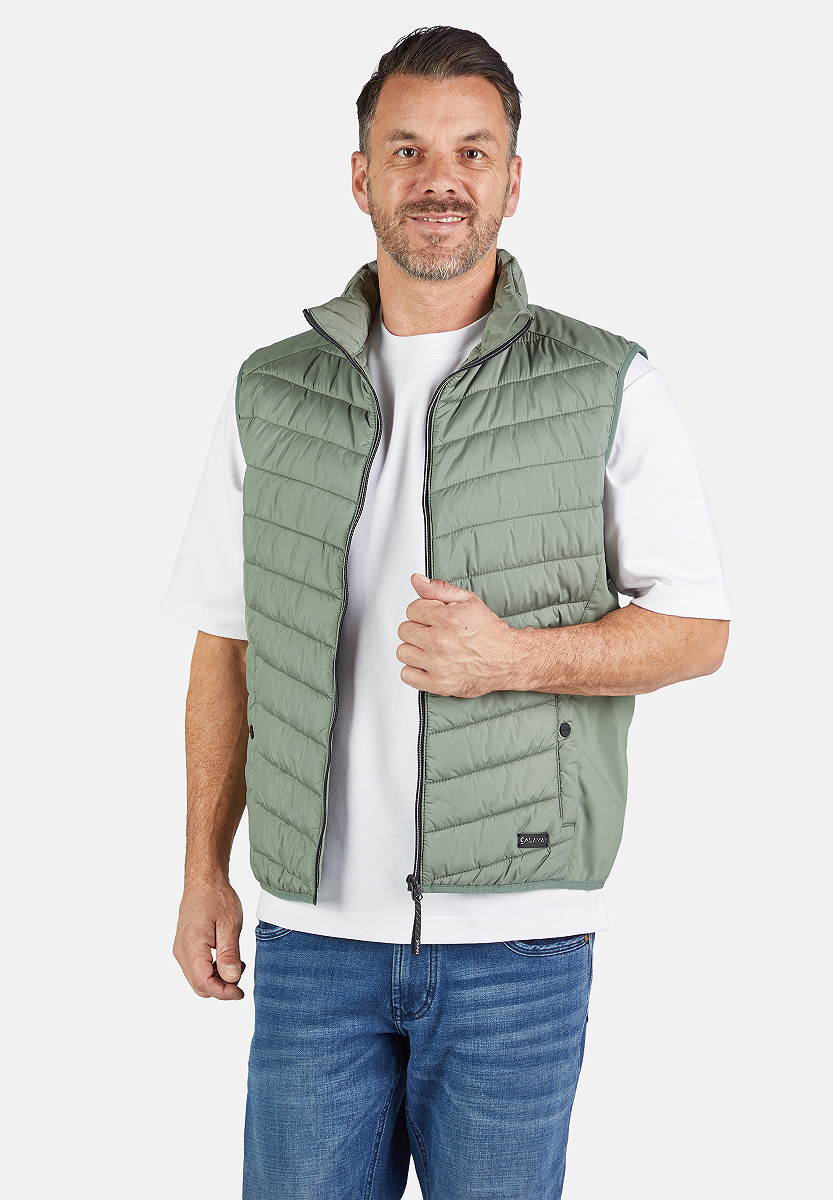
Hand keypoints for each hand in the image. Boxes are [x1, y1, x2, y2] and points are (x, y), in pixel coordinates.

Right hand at [173, 876, 245, 999]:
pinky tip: (226, 959)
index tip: (240, 992)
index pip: (203, 983)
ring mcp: (181, 950)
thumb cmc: (217, 898)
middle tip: (240, 975)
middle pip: (199, 985)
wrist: (204, 881)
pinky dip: (211, 971)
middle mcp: (182, 951)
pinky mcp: (184, 947)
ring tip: (236, 963)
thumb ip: (230, 953)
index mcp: (192, 946)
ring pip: (197, 979)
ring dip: (217, 980)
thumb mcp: (230, 924)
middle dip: (221, 988)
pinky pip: (196, 969)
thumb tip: (232, 979)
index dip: (223, 992)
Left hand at [396, 572, 520, 697]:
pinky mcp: (438, 684)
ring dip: (414, 649)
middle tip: (433, 632)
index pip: (411, 610)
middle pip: (404, 630)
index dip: (423, 611)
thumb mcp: (468, 601)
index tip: (433, 618)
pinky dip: (413, 670)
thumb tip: (417, 580)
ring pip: (402, 652)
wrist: (508, 659)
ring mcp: (438, 665)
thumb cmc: (490, 632)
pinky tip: (426, 664)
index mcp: (446, 619)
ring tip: (430, 648)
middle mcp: (440, 642)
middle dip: (417, 628)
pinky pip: (407, 675)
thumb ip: (439, 589)